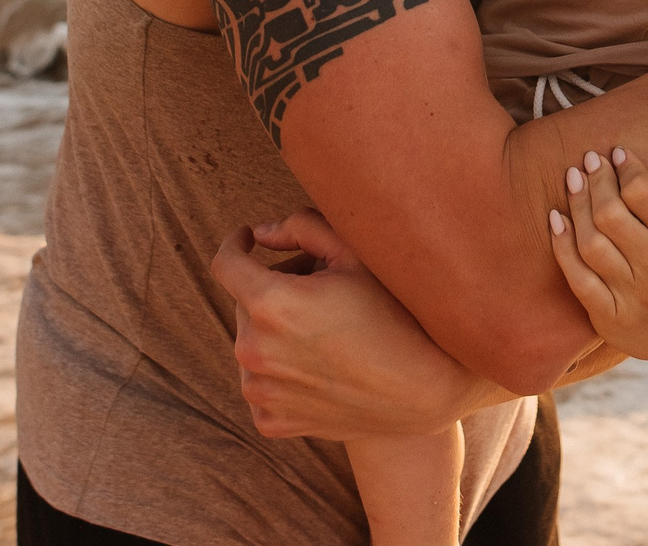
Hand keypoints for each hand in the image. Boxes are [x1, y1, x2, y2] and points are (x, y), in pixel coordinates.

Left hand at [212, 211, 501, 439]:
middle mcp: (254, 351)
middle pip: (245, 304)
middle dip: (272, 289)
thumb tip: (261, 233)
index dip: (235, 244)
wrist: (422, 389)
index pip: (226, 263)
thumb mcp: (355, 255)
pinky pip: (263, 383)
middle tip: (318, 289)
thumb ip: (302, 227)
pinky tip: (322, 366)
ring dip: (275, 332)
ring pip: (252, 344)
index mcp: (270, 304)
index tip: (248, 240)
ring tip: (324, 331)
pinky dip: (282, 371)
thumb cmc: (394, 313)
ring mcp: (260, 392)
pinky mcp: (271, 421)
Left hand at [547, 147, 647, 367]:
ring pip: (590, 242)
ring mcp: (631, 296)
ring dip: (576, 205)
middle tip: (589, 160)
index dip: (625, 167)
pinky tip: (555, 219)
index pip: (643, 192)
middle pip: (610, 214)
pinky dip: (562, 246)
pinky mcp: (609, 318)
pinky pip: (577, 278)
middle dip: (596, 180)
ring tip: (572, 179)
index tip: (617, 153)